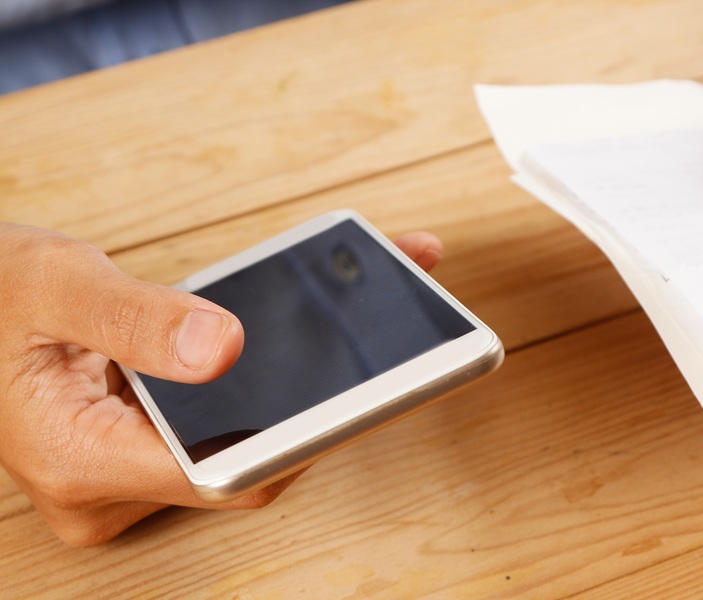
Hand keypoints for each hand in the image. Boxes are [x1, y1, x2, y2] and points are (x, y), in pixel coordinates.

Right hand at [0, 223, 442, 545]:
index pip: (224, 475)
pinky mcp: (150, 446)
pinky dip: (271, 379)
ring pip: (244, 440)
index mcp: (79, 458)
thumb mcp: (54, 282)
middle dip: (321, 400)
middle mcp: (110, 485)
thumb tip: (222, 346)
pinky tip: (318, 330)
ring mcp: (132, 471)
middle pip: (248, 458)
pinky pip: (227, 421)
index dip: (302, 440)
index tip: (369, 390)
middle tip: (395, 334)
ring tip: (372, 313)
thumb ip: (134, 317)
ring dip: (306, 385)